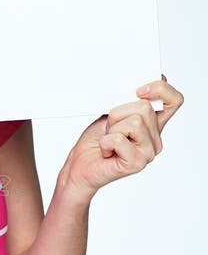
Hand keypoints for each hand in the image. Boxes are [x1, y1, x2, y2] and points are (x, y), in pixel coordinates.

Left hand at [60, 75, 184, 202]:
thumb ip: (129, 102)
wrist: (81, 166)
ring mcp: (149, 152)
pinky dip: (105, 142)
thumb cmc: (96, 140)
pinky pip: (119, 139)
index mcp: (153, 123)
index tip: (139, 90)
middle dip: (118, 113)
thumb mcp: (113, 113)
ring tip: (108, 140)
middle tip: (110, 128)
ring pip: (134, 122)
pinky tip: (106, 151)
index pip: (174, 100)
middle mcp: (155, 138)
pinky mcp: (137, 163)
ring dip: (112, 128)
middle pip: (145, 107)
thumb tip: (138, 87)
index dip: (161, 89)